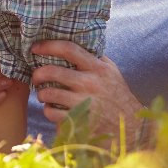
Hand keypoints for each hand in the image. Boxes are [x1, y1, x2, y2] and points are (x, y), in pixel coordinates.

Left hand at [30, 40, 144, 140]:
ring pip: (48, 93)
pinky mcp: (80, 121)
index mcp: (98, 68)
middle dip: (37, 74)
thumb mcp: (111, 72)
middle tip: (36, 77)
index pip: (69, 49)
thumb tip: (74, 40)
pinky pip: (52, 113)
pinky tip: (52, 109)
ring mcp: (84, 103)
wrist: (131, 127)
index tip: (35, 48)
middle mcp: (90, 83)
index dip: (48, 45)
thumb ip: (94, 58)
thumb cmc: (117, 95)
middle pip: (52, 71)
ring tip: (44, 94)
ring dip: (41, 94)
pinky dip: (48, 111)